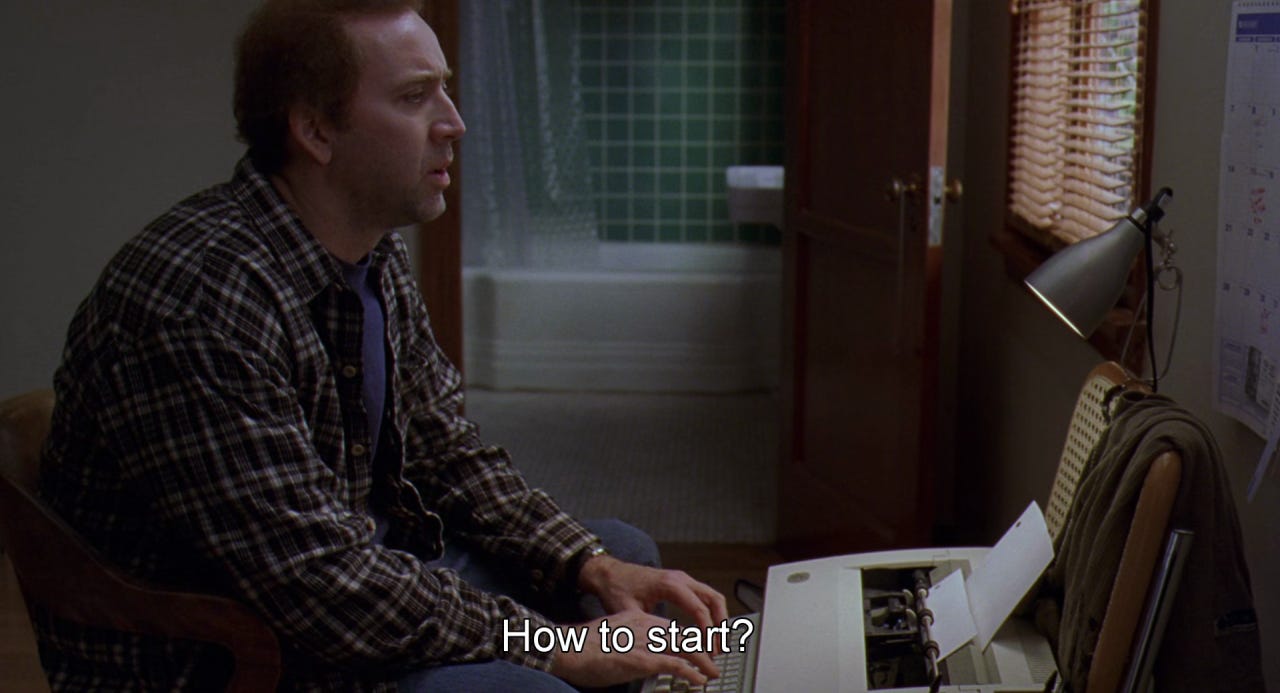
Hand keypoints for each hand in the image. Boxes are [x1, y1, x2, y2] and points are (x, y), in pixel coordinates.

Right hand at [549, 609, 718, 687]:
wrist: (567, 649)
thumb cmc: (582, 647)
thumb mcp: (611, 637)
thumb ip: (629, 641)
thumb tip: (640, 656)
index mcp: (636, 618)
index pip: (670, 627)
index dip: (687, 640)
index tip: (696, 650)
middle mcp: (644, 626)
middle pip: (682, 636)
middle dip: (701, 650)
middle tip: (712, 661)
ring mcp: (645, 642)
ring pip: (685, 648)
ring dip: (703, 662)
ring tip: (712, 672)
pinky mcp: (643, 659)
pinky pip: (675, 665)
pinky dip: (691, 672)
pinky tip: (699, 679)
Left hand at [577, 555, 729, 640]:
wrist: (609, 573)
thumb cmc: (617, 589)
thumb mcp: (629, 612)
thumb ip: (648, 628)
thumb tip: (661, 649)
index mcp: (669, 584)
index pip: (699, 608)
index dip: (707, 631)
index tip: (710, 649)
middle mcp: (680, 579)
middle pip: (713, 600)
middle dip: (720, 625)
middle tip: (719, 648)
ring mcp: (682, 579)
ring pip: (712, 596)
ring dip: (719, 618)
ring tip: (717, 642)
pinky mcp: (681, 583)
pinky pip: (704, 596)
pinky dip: (711, 612)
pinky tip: (708, 630)